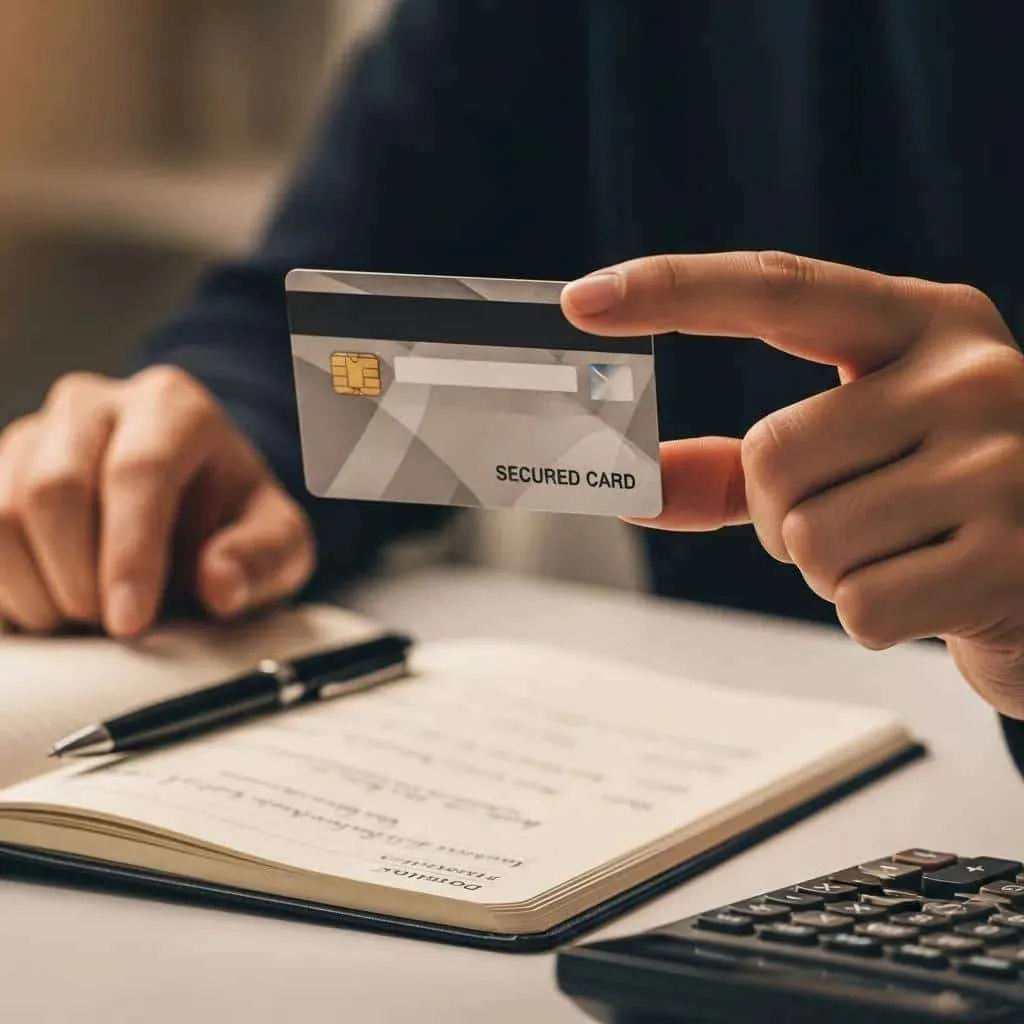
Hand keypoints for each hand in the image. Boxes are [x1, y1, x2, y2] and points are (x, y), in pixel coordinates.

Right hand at [0, 366, 314, 636]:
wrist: (191, 507)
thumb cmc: (234, 525)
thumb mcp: (277, 544)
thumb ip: (260, 560)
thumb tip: (220, 585)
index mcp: (173, 407)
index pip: (138, 471)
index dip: (129, 554)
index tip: (130, 622)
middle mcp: (95, 403)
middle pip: (56, 487)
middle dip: (78, 577)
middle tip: (110, 629)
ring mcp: (35, 432)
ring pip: (1, 510)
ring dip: (35, 587)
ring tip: (81, 620)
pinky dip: (4, 585)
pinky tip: (45, 607)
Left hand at [562, 251, 1023, 718]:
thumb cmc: (941, 503)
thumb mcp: (857, 453)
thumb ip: (739, 466)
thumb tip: (625, 483)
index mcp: (925, 322)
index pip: (776, 287)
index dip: (671, 290)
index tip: (581, 300)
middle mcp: (973, 373)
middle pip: (771, 453)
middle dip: (782, 512)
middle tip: (856, 516)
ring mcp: (1003, 463)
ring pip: (807, 539)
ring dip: (828, 568)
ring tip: (904, 551)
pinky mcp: (1013, 556)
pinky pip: (858, 606)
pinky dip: (870, 617)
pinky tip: (933, 592)